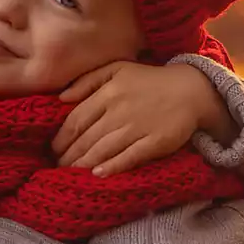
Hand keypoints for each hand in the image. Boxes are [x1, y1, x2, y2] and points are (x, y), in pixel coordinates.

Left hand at [51, 61, 232, 175]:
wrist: (191, 89)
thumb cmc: (149, 80)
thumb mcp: (117, 69)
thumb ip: (87, 81)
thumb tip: (61, 99)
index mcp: (109, 92)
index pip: (76, 120)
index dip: (61, 138)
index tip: (53, 150)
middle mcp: (120, 110)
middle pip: (87, 138)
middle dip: (69, 155)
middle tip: (58, 166)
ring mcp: (139, 127)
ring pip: (104, 149)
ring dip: (84, 164)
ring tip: (70, 173)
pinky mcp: (156, 141)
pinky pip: (130, 156)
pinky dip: (112, 166)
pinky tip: (98, 174)